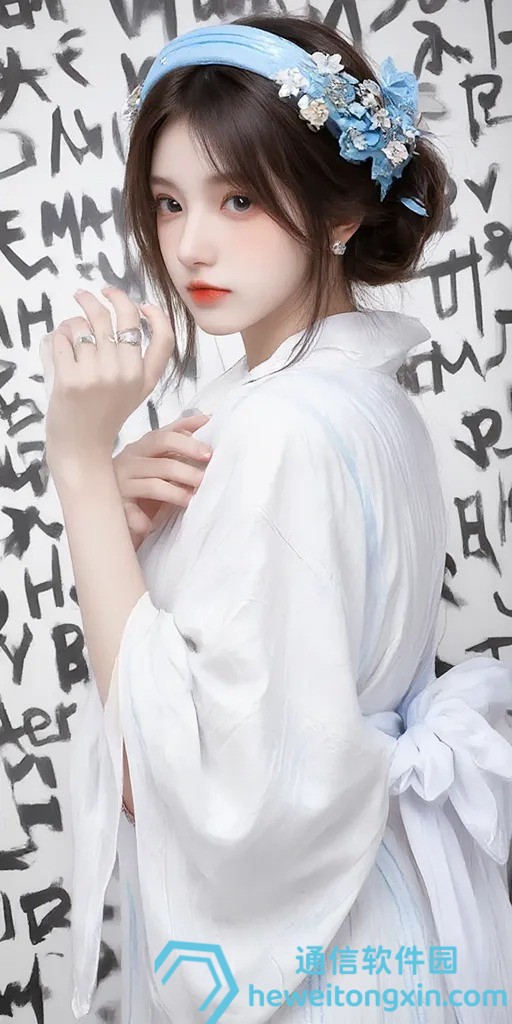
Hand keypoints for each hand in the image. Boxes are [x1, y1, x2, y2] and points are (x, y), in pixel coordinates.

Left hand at [40, 286, 173, 472]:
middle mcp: (126, 375)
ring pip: (86, 324)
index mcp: (144, 379)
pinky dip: (58, 336)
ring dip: (73, 322)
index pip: (164, 338)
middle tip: (87, 294)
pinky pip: (64, 338)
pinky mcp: (72, 379)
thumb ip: (137, 358)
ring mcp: (99, 376)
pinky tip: (59, 345)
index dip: (156, 314)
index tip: (141, 303)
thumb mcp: (133, 391)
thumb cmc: (103, 415)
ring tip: (69, 329)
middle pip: (121, 317)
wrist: (81, 447)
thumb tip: (125, 310)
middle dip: (103, 297)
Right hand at [113, 413, 212, 546]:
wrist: (108, 503)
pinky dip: (141, 519)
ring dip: (175, 494)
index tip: (209, 453)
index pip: (164, 437)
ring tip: (191, 501)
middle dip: (186, 470)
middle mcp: (130, 461)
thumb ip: (178, 436)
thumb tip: (206, 418)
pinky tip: (150, 525)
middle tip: (204, 480)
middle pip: (162, 461)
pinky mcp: (117, 506)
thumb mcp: (158, 455)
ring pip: (153, 486)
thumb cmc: (140, 477)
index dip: (188, 443)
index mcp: (141, 447)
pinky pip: (131, 512)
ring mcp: (121, 484)